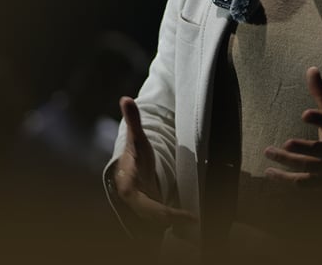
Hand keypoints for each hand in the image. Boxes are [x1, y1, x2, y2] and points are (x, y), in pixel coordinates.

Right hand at [113, 96, 197, 228]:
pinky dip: (178, 221)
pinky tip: (193, 221)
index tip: (167, 212)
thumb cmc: (135, 156)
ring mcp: (143, 210)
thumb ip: (133, 120)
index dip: (151, 205)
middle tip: (191, 219)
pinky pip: (165, 221)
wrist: (131, 174)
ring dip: (176, 222)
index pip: (135, 197)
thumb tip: (126, 98)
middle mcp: (134, 201)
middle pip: (151, 213)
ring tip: (195, 222)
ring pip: (158, 221)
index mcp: (127, 184)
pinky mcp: (153, 215)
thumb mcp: (137, 139)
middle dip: (168, 217)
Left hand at [263, 67, 321, 197]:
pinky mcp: (321, 182)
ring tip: (268, 151)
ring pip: (308, 167)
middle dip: (304, 148)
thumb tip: (311, 68)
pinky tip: (268, 172)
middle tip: (286, 143)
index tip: (304, 114)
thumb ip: (321, 93)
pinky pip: (302, 183)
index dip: (319, 119)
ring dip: (288, 161)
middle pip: (320, 152)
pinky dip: (284, 179)